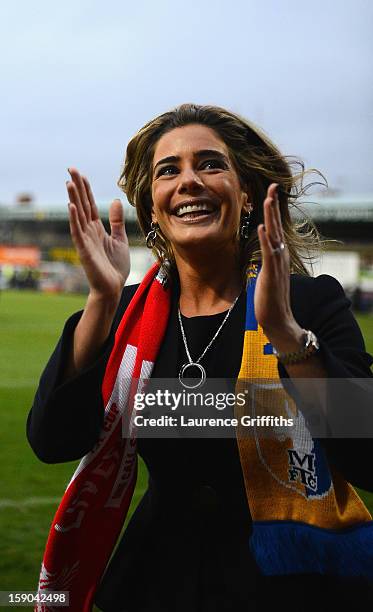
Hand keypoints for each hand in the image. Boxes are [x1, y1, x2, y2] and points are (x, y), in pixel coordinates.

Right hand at [66, 168, 129, 300]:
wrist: (113, 287)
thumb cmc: (115, 267)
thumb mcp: (120, 239)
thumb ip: (116, 221)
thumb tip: (115, 201)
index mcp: (96, 229)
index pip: (89, 204)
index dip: (85, 189)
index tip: (80, 173)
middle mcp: (88, 232)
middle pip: (81, 205)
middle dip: (77, 188)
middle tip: (71, 169)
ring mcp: (85, 241)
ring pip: (78, 216)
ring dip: (73, 199)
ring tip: (69, 183)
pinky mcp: (84, 251)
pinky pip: (78, 233)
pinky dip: (74, 220)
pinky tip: (72, 207)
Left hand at [255, 183, 302, 347]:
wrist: (276, 317)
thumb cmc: (269, 297)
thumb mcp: (266, 272)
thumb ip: (265, 259)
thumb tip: (261, 250)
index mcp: (278, 253)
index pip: (275, 226)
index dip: (272, 209)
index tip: (269, 193)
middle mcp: (280, 254)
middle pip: (277, 224)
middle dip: (273, 205)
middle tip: (273, 185)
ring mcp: (277, 262)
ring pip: (274, 234)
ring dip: (271, 216)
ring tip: (268, 199)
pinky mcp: (272, 272)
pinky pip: (269, 252)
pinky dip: (266, 239)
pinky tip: (262, 227)